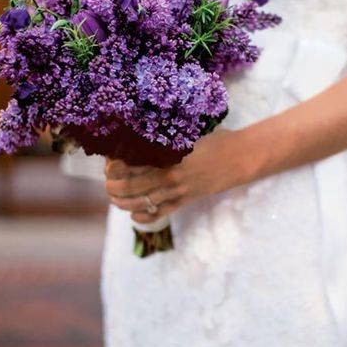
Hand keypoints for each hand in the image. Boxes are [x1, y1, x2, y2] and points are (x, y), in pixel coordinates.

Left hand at [104, 128, 250, 223]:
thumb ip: (165, 134)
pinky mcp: (186, 200)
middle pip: (131, 186)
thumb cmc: (213, 139)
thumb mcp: (188, 131)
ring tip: (115, 199)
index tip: (108, 162)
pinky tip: (134, 214)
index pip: (130, 163)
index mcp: (167, 154)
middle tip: (107, 182)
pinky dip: (143, 216)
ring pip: (142, 202)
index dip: (113, 165)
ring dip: (123, 203)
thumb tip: (139, 130)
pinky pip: (160, 213)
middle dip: (113, 186)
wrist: (239, 157)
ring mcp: (178, 190)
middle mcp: (169, 174)